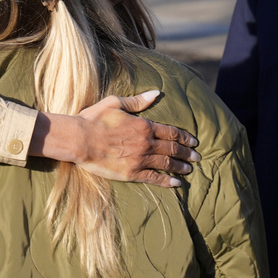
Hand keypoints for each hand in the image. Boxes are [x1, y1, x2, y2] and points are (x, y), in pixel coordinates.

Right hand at [37, 91, 200, 187]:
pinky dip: (167, 181)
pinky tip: (176, 184)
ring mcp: (140, 159)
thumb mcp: (115, 103)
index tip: (193, 141)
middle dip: (187, 152)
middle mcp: (146, 143)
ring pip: (166, 163)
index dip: (184, 136)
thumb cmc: (94, 119)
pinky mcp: (131, 173)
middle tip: (198, 156)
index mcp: (144, 125)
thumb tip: (156, 93)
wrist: (79, 139)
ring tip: (190, 168)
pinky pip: (154, 178)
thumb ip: (138, 101)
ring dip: (180, 166)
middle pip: (172, 148)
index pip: (171, 132)